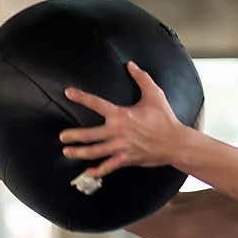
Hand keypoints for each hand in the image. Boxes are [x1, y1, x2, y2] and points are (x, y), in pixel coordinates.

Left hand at [59, 61, 184, 178]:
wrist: (175, 142)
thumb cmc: (165, 119)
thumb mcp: (155, 95)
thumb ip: (142, 78)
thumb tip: (131, 65)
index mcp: (122, 115)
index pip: (97, 104)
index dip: (81, 97)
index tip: (68, 93)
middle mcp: (118, 132)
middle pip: (89, 134)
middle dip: (73, 136)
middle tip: (62, 136)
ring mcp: (121, 147)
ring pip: (95, 152)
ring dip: (79, 153)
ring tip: (67, 152)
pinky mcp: (126, 159)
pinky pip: (108, 166)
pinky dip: (98, 171)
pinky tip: (88, 172)